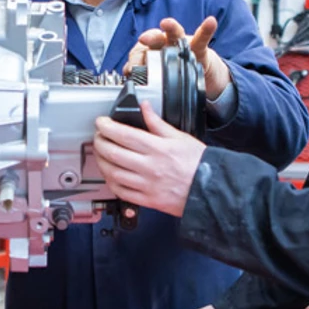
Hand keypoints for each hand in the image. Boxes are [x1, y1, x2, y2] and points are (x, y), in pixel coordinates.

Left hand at [93, 101, 205, 216]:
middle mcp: (150, 166)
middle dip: (100, 142)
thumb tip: (145, 108)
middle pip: (114, 153)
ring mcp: (147, 184)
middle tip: (98, 136)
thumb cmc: (198, 163)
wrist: (210, 189)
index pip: (124, 134)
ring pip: (113, 173)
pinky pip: (122, 192)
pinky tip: (110, 175)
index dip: (107, 126)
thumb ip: (158, 123)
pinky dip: (111, 182)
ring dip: (101, 162)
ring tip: (101, 154)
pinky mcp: (148, 200)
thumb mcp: (180, 137)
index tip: (101, 122)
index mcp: (157, 148)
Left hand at [125, 17, 231, 100]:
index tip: (131, 70)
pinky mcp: (199, 47)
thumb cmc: (172, 66)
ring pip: (176, 34)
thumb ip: (144, 73)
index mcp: (152, 50)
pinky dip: (206, 29)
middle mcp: (166, 43)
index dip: (135, 60)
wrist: (197, 68)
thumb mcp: (157, 73)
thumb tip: (129, 76)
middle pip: (156, 37)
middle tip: (143, 39)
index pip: (141, 51)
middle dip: (149, 37)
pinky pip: (202, 38)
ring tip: (167, 23)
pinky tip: (211, 22)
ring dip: (171, 27)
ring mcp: (182, 44)